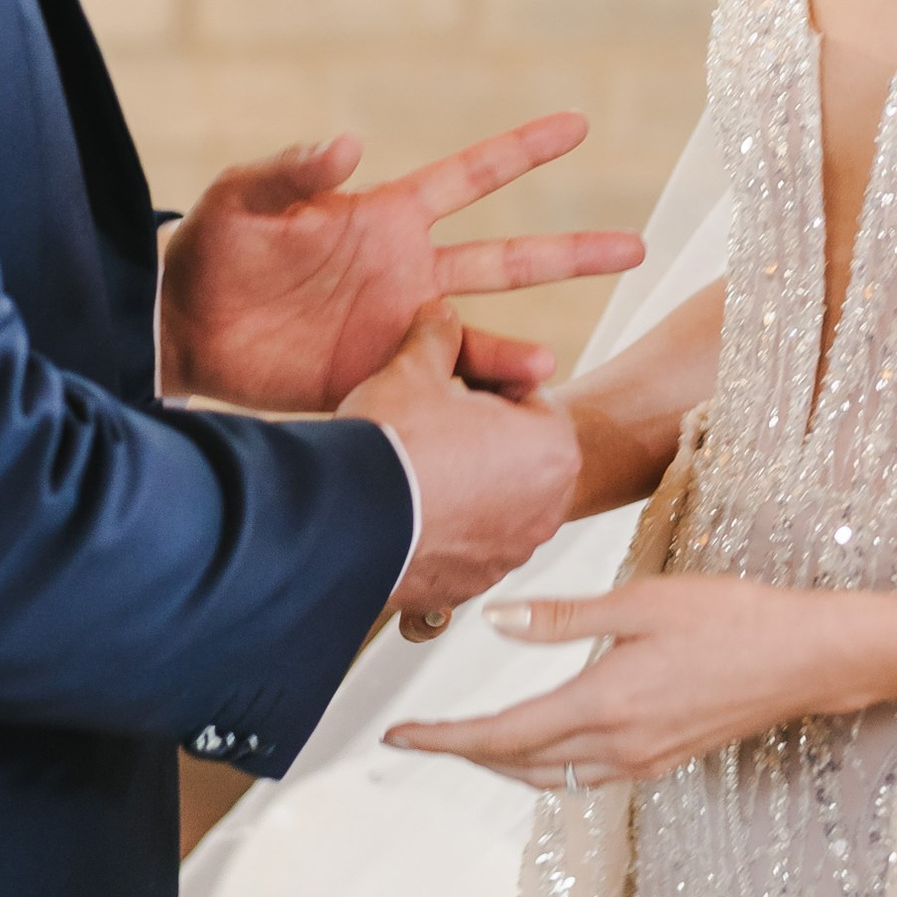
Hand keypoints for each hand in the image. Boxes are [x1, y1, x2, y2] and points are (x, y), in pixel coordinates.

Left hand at [157, 111, 641, 413]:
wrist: (180, 328)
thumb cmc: (210, 249)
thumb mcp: (244, 197)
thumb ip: (292, 170)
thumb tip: (349, 143)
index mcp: (387, 217)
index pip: (472, 175)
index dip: (524, 149)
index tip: (579, 125)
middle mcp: (408, 271)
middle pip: (508, 258)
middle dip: (573, 252)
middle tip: (636, 246)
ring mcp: (399, 326)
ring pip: (482, 334)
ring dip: (518, 348)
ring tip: (548, 370)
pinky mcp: (379, 375)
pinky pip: (439, 386)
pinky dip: (469, 397)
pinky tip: (492, 412)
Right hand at [349, 304, 581, 621]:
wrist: (343, 523)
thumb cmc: (393, 441)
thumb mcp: (414, 368)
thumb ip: (439, 335)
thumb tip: (442, 312)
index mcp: (554, 447)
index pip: (528, 390)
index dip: (483, 375)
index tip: (448, 378)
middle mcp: (548, 508)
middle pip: (516, 449)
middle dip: (479, 432)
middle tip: (430, 417)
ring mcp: (510, 553)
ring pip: (493, 499)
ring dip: (465, 480)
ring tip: (414, 463)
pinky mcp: (472, 584)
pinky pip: (465, 543)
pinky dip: (444, 526)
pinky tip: (405, 506)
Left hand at [384, 573, 874, 785]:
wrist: (806, 659)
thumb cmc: (731, 618)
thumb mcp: (641, 603)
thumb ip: (563, 618)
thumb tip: (497, 623)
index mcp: (604, 705)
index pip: (502, 734)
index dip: (445, 738)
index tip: (400, 737)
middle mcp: (618, 746)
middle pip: (518, 764)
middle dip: (463, 752)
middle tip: (419, 737)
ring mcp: (643, 761)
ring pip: (550, 778)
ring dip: (503, 763)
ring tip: (468, 740)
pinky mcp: (664, 760)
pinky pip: (586, 777)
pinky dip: (546, 765)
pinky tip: (541, 743)